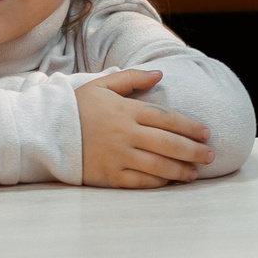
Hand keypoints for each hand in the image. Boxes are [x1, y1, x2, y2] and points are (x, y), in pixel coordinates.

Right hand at [76, 69, 213, 187]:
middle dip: (194, 151)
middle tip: (211, 155)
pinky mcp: (109, 175)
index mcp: (127, 110)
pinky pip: (140, 182)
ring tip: (196, 173)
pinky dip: (158, 182)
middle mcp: (126, 134)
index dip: (190, 126)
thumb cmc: (77, 107)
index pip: (168, 118)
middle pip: (169, 143)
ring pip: (158, 166)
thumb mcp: (102, 85)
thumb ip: (132, 78)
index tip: (206, 132)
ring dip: (181, 170)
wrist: (47, 131)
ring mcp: (118, 156)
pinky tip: (170, 182)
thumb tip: (160, 74)